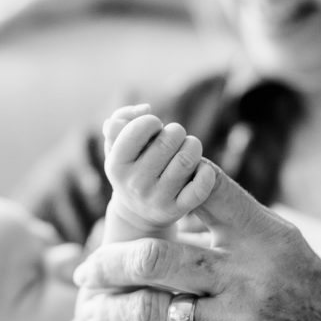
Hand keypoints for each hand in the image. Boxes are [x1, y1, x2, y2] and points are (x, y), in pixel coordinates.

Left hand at [74, 163, 320, 320]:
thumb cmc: (319, 298)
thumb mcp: (287, 246)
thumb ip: (234, 223)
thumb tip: (178, 195)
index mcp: (264, 236)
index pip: (203, 188)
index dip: (164, 173)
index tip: (130, 174)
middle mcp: (248, 277)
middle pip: (159, 255)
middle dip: (110, 259)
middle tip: (86, 265)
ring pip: (152, 307)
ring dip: (111, 304)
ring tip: (90, 302)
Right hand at [104, 109, 213, 231]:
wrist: (136, 212)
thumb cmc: (130, 166)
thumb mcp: (115, 143)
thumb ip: (122, 117)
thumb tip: (146, 109)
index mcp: (116, 164)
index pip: (139, 128)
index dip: (152, 122)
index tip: (154, 129)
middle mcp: (134, 184)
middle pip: (168, 141)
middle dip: (176, 131)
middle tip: (175, 136)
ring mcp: (156, 199)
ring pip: (186, 160)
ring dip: (193, 146)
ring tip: (189, 147)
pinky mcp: (176, 210)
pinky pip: (200, 188)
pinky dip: (206, 172)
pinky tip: (201, 167)